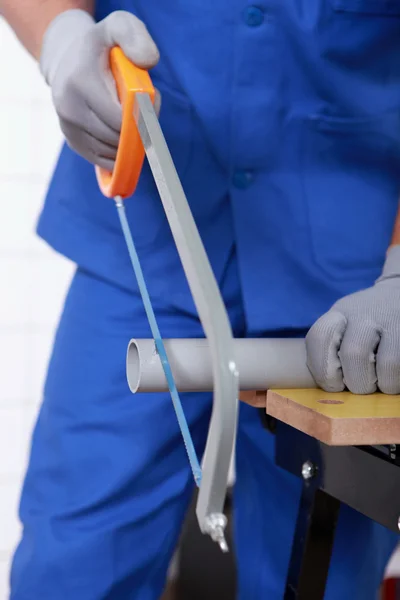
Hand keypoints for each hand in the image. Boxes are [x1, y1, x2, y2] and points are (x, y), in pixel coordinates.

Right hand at [40, 9, 159, 169]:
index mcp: (81, 82)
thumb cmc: (101, 46)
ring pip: (111, 152)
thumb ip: (135, 37)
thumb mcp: (118, 28)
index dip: (142, 118)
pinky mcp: (73, 142)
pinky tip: (123, 137)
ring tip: (131, 120)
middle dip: (137, 130)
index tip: (149, 106)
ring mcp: (68, 128)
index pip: (120, 119)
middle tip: (142, 113)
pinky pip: (103, 160)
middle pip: (117, 138)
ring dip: (129, 143)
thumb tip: (148, 62)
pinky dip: (119, 154)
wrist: (67, 59)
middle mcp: (69, 108)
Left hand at [306, 246, 399, 394]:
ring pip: (385, 366)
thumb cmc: (364, 322)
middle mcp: (363, 315)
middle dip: (355, 382)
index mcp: (337, 315)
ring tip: (380, 384)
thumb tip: (253, 397)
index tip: (331, 383)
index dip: (322, 368)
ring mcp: (392, 322)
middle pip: (353, 356)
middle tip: (358, 386)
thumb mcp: (340, 325)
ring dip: (380, 385)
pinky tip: (394, 379)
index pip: (319, 337)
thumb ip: (316, 355)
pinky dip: (397, 383)